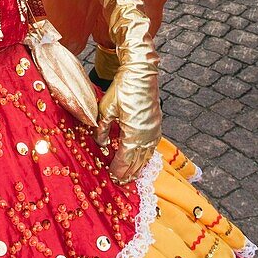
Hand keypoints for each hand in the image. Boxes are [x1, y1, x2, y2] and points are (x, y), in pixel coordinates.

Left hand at [95, 64, 160, 183]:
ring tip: (130, 176)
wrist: (141, 75)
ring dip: (138, 167)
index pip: (124, 159)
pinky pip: (151, 148)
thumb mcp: (106, 110)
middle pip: (137, 162)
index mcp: (133, 135)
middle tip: (120, 182)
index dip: (118, 170)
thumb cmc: (122, 90)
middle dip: (128, 173)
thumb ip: (101, 129)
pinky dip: (145, 157)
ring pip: (146, 157)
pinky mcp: (157, 126)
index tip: (112, 178)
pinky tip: (141, 159)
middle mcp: (146, 137)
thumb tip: (100, 144)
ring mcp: (153, 132)